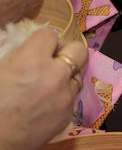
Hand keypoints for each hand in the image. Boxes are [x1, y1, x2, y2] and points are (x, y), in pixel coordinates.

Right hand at [0, 31, 86, 149]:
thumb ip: (15, 57)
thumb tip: (24, 51)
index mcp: (32, 60)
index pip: (49, 34)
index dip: (41, 40)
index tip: (34, 47)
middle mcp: (56, 74)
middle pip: (78, 49)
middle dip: (65, 50)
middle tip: (52, 58)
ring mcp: (65, 96)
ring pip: (78, 74)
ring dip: (66, 74)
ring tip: (49, 83)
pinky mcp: (68, 115)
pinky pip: (71, 98)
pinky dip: (62, 96)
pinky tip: (46, 104)